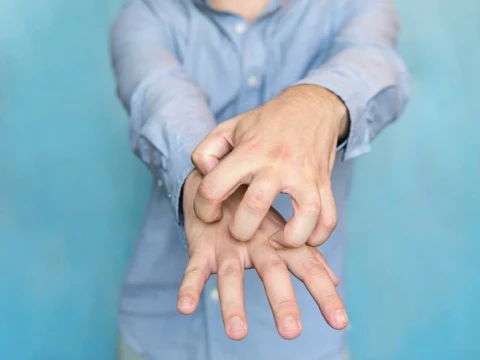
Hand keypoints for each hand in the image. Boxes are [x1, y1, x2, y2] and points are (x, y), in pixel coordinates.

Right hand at [177, 170, 347, 340]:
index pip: (307, 268)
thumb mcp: (283, 236)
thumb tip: (335, 281)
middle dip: (282, 300)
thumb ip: (307, 259)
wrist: (223, 181)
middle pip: (272, 271)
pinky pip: (194, 268)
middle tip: (291, 331)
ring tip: (237, 333)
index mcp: (280, 242)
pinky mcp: (202, 246)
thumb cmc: (258, 217)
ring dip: (233, 302)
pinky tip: (185, 307)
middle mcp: (257, 243)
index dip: (324, 294)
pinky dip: (189, 286)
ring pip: (231, 274)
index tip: (340, 322)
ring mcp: (228, 245)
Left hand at [191, 85, 348, 247]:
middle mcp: (278, 164)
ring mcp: (305, 176)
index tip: (210, 214)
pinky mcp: (324, 184)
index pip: (214, 187)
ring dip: (287, 239)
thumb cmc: (265, 123)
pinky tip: (301, 236)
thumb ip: (206, 152)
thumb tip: (207, 179)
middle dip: (240, 230)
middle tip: (239, 231)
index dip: (204, 209)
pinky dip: (318, 236)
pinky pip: (328, 219)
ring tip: (274, 241)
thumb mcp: (228, 128)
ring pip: (304, 217)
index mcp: (249, 151)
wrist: (311, 107)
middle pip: (255, 207)